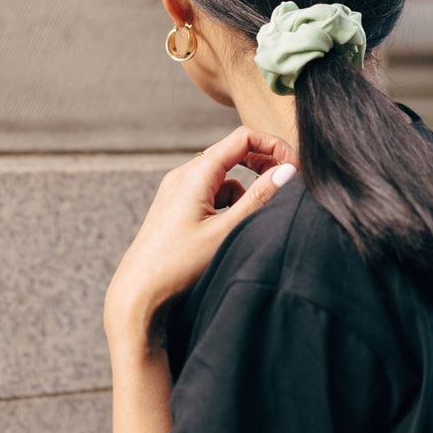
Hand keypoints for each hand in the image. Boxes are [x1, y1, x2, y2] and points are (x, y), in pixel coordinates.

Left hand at [104, 126, 298, 345]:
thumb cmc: (178, 267)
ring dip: (247, 188)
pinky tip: (231, 229)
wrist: (138, 294)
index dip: (274, 147)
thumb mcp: (227, 232)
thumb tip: (288, 171)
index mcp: (196, 174)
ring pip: (224, 176)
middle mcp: (184, 175)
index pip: (244, 138)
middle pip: (234, 152)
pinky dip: (228, 203)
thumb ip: (259, 198)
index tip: (295, 169)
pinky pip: (211, 193)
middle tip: (287, 184)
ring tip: (258, 216)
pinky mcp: (175, 207)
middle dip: (264, 164)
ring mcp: (177, 191)